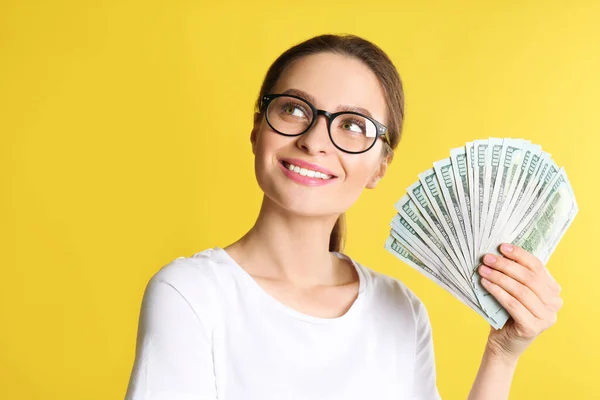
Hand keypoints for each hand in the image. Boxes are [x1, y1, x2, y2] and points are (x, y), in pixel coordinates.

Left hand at [478, 244, 562, 362]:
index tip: (501, 247)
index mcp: (553, 290)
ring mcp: (547, 317)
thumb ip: (514, 274)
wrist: (503, 342)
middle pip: (529, 277)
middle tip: (487, 258)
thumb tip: (498, 251)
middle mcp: (555, 303)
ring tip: (483, 270)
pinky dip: (498, 292)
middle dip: (506, 265)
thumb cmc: (507, 312)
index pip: (537, 266)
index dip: (519, 255)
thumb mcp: (514, 290)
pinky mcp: (534, 328)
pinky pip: (513, 305)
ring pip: (521, 290)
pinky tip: (485, 284)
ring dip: (499, 277)